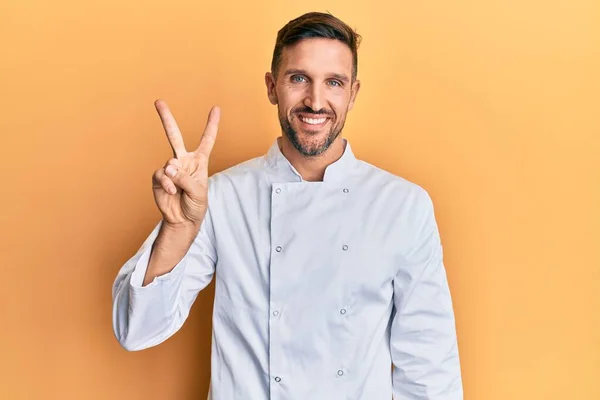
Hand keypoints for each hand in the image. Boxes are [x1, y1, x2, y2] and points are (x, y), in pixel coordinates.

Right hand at [151, 99, 219, 228]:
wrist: (183, 220)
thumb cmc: (196, 205)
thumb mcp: (199, 192)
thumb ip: (185, 178)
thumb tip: (169, 167)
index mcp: (199, 161)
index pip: (207, 140)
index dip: (211, 124)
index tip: (216, 108)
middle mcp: (183, 160)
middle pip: (174, 135)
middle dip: (166, 118)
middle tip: (158, 101)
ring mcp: (170, 168)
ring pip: (170, 163)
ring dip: (176, 178)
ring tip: (179, 190)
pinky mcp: (159, 177)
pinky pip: (161, 175)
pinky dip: (167, 184)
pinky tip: (171, 192)